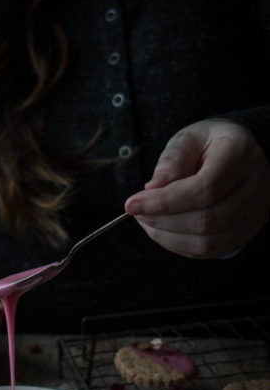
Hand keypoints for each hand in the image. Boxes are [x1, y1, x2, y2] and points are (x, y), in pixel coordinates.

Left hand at [124, 120, 269, 258]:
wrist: (236, 152)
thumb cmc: (208, 143)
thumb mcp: (186, 140)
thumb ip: (170, 163)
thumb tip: (151, 192)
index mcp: (241, 153)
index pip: (205, 188)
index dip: (165, 202)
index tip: (132, 204)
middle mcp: (258, 184)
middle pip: (208, 219)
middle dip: (163, 220)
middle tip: (137, 212)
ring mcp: (257, 211)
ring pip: (209, 241)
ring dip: (168, 236)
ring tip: (148, 220)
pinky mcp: (248, 230)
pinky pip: (211, 250)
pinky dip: (180, 245)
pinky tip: (163, 230)